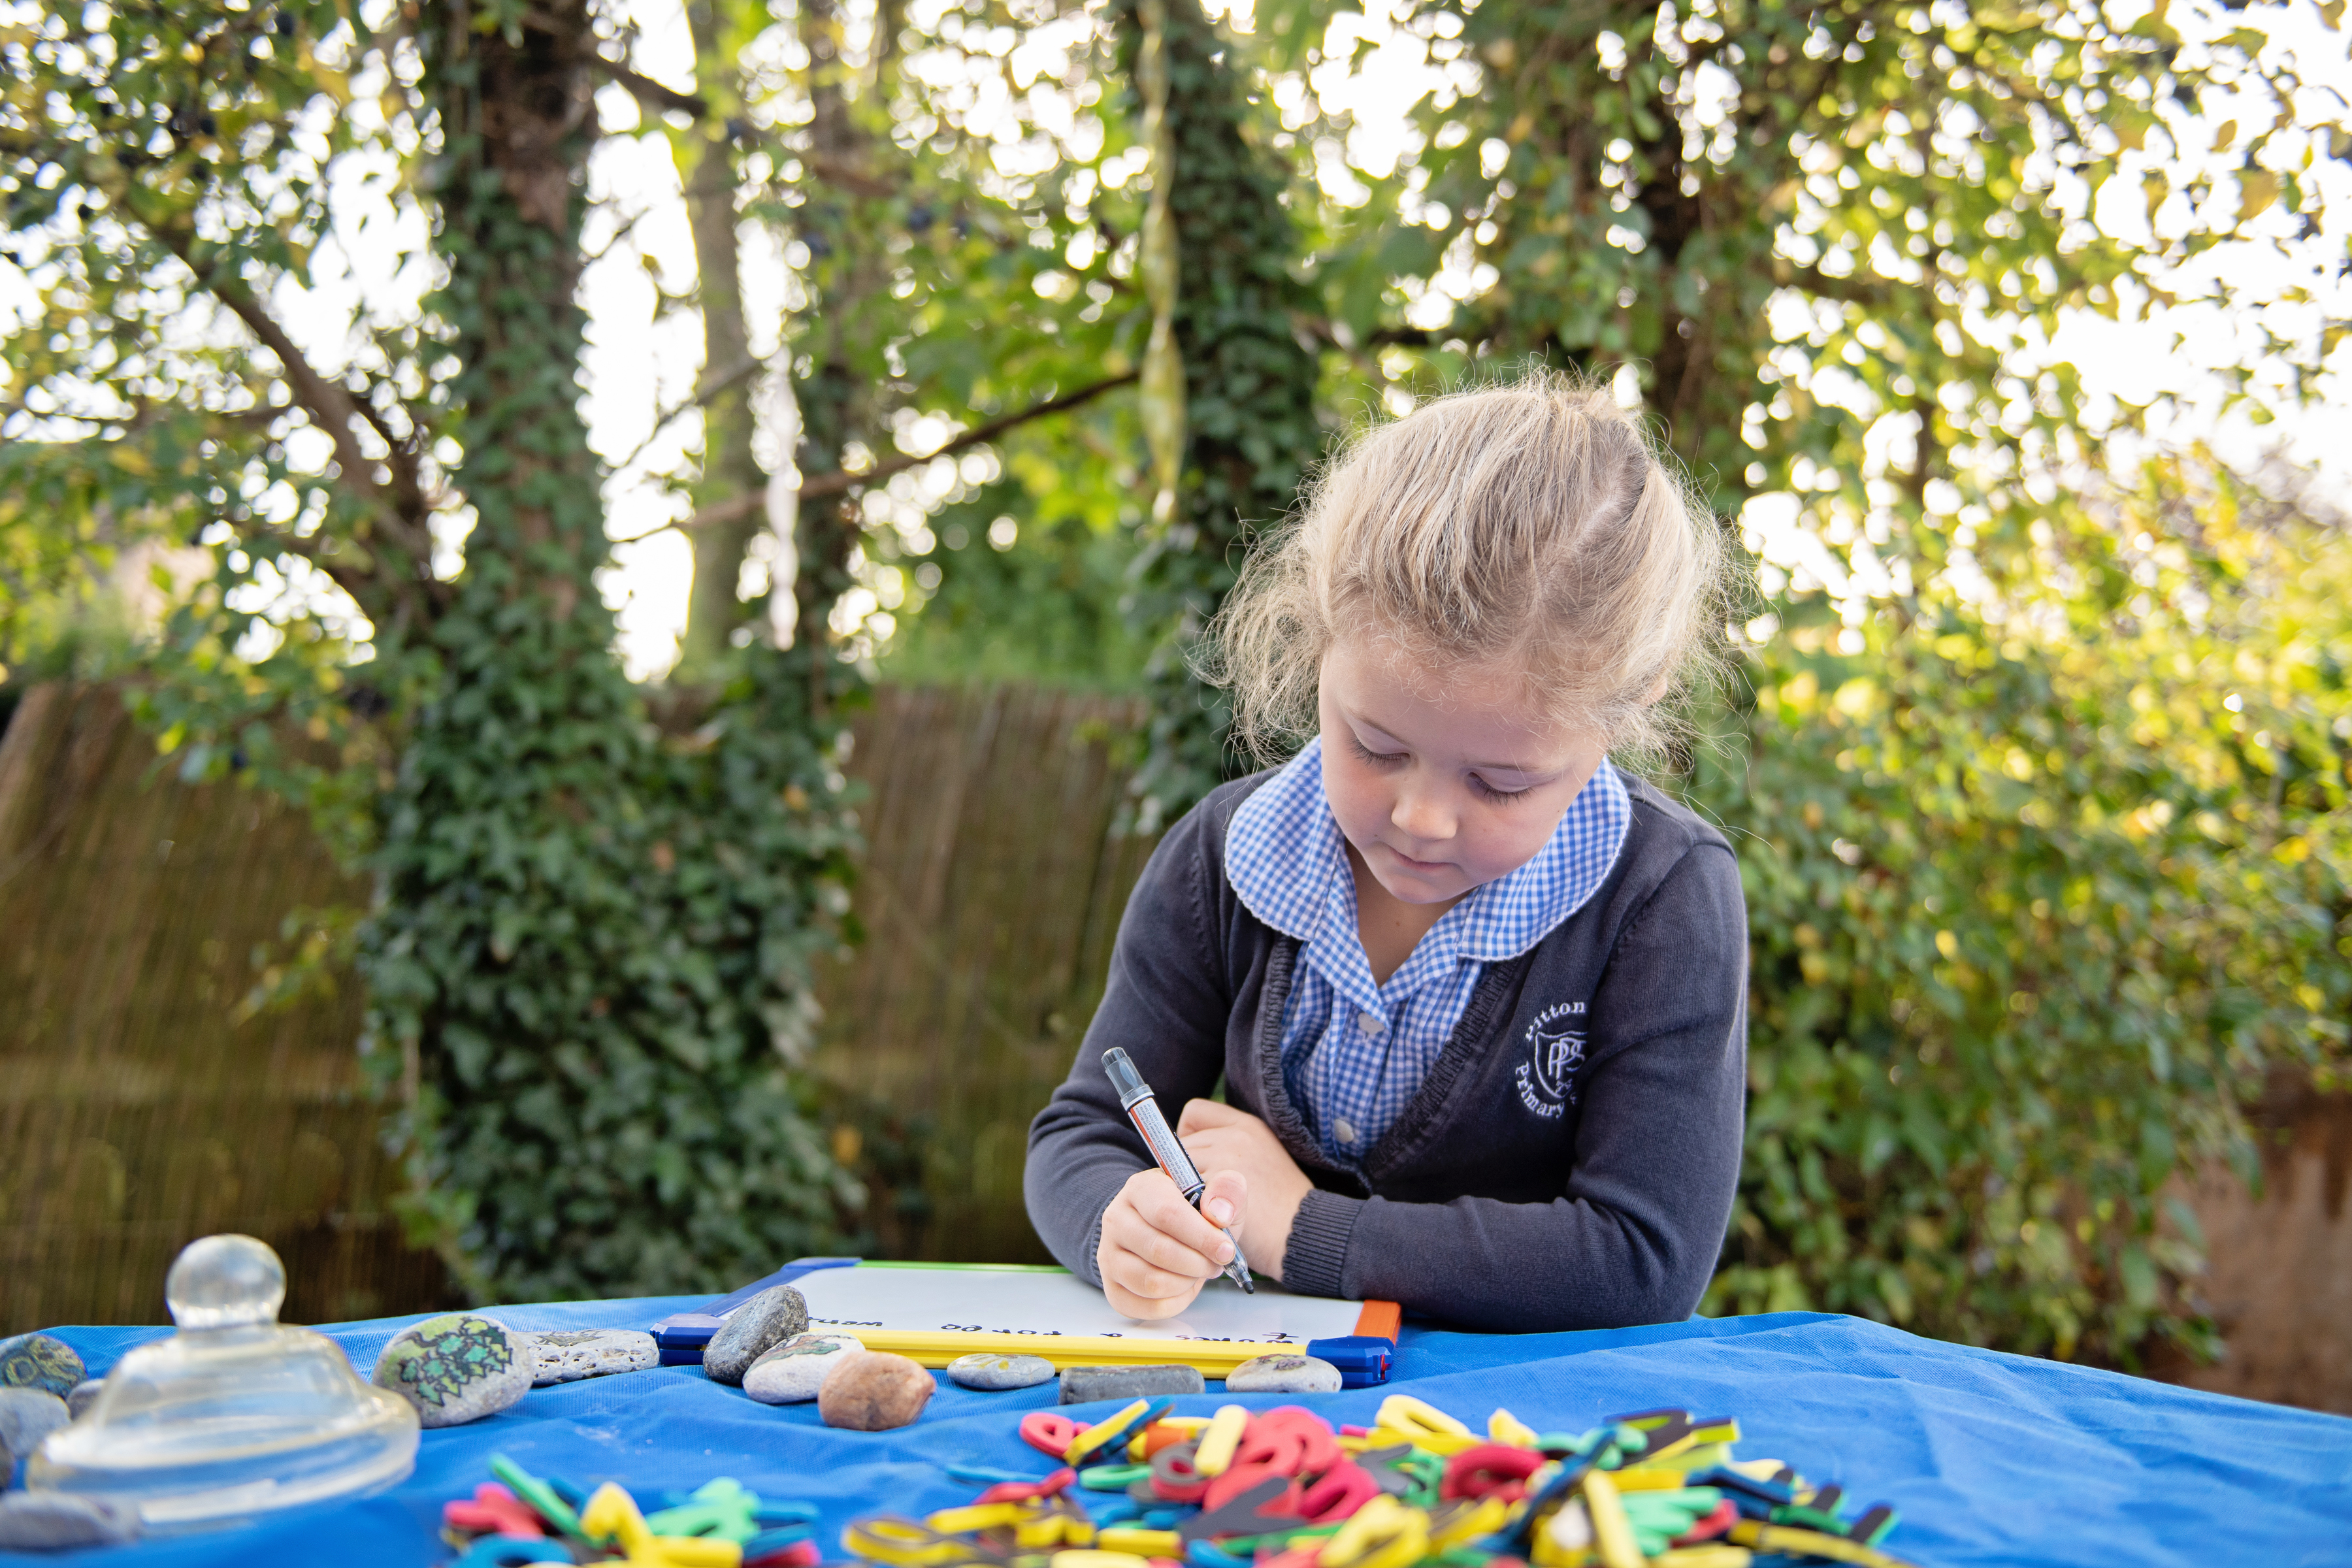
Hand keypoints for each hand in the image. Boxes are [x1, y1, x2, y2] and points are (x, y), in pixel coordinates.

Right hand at [1097, 1165, 1248, 1320]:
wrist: (1174, 1231)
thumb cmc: (1195, 1212)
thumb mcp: (1218, 1191)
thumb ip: (1227, 1190)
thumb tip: (1219, 1215)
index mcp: (1140, 1188)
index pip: (1167, 1214)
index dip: (1201, 1236)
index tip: (1225, 1250)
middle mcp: (1116, 1220)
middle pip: (1159, 1251)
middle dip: (1198, 1263)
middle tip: (1216, 1263)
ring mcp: (1109, 1255)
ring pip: (1151, 1283)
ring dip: (1187, 1283)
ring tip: (1198, 1271)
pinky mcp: (1112, 1287)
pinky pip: (1147, 1307)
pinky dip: (1175, 1303)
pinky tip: (1184, 1287)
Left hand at [1177, 1100, 1312, 1283]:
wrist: (1302, 1232)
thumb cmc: (1279, 1207)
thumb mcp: (1260, 1161)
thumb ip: (1226, 1149)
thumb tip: (1181, 1158)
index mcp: (1246, 1125)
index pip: (1195, 1112)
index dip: (1190, 1136)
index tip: (1200, 1162)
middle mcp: (1236, 1135)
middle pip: (1181, 1144)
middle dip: (1184, 1171)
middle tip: (1205, 1197)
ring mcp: (1228, 1158)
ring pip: (1176, 1169)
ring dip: (1182, 1191)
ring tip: (1209, 1210)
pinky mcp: (1221, 1185)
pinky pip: (1181, 1192)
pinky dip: (1187, 1208)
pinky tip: (1208, 1219)